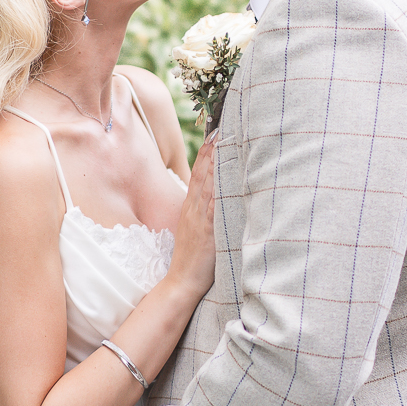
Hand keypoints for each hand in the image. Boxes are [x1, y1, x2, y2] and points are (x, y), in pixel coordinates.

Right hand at [167, 133, 216, 301]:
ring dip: (217, 159)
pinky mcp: (208, 230)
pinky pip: (214, 205)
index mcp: (192, 206)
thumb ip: (206, 214)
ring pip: (208, 182)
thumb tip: (218, 200)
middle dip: (213, 146)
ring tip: (226, 137)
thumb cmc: (192, 259)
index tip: (217, 130)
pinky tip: (226, 173)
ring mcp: (200, 217)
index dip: (208, 150)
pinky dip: (219, 187)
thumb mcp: (197, 230)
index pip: (199, 171)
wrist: (181, 282)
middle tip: (223, 123)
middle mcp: (194, 207)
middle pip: (204, 170)